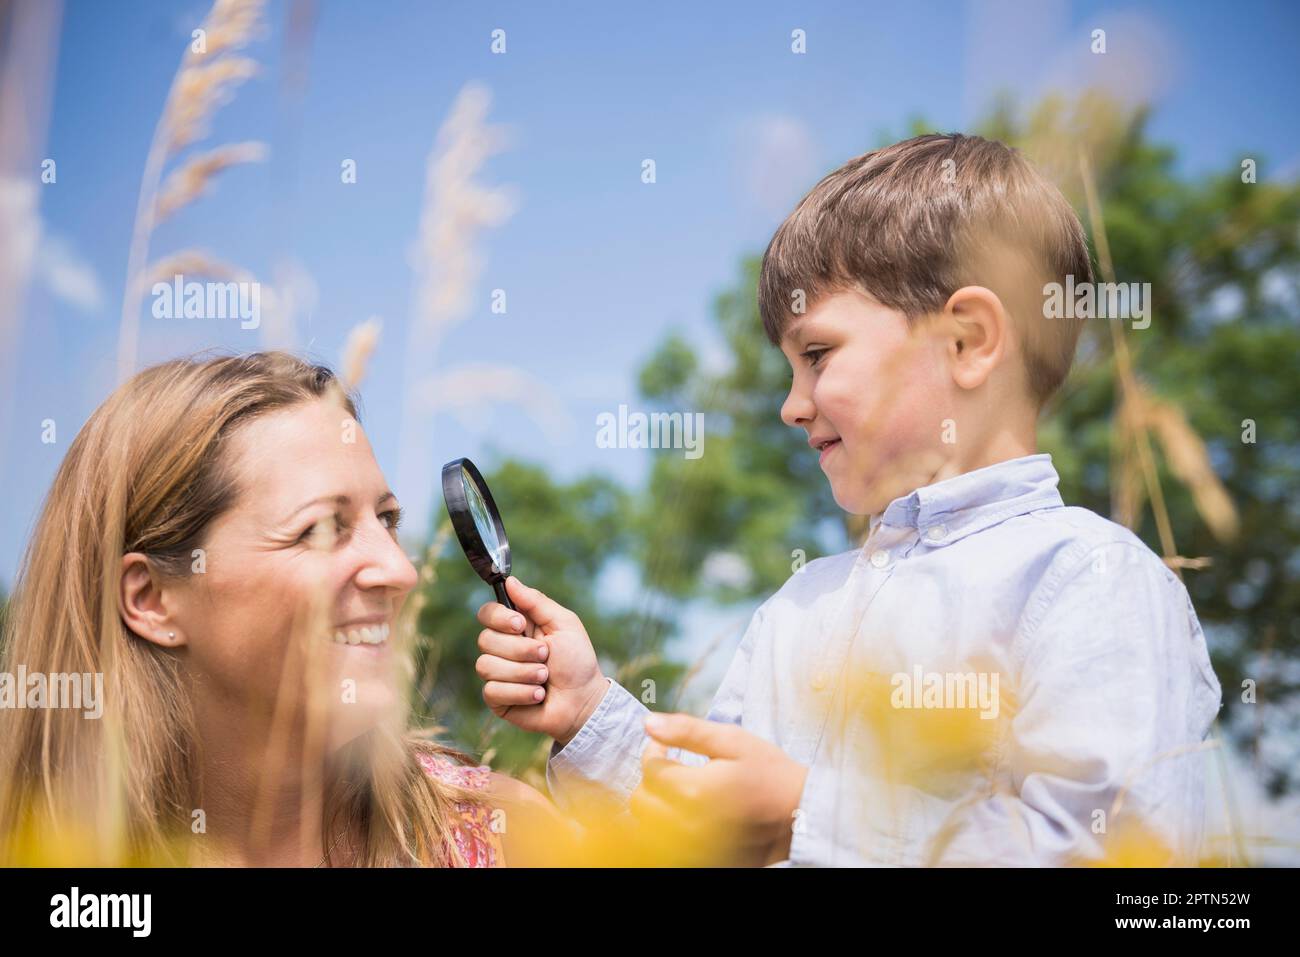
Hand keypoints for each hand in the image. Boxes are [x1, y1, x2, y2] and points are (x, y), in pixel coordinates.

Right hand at [475, 576, 607, 744]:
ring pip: (486, 666)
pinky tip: (538, 695)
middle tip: (544, 656)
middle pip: (485, 639)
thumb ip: (537, 602)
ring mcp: (497, 674)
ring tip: (545, 678)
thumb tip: (510, 581)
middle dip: (520, 650)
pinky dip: (520, 693)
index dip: (498, 618)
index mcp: (516, 627)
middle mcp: (503, 648)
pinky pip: (492, 691)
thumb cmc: (577, 661)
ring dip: (523, 673)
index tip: (520, 625)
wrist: (584, 701)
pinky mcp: (497, 699)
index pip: (487, 613)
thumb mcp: (564, 624)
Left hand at [632, 713, 808, 865]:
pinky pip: (668, 845)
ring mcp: (694, 845)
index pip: (649, 768)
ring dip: (656, 805)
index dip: (654, 751)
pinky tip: (688, 813)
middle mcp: (688, 824)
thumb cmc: (770, 773)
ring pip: (649, 826)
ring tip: (680, 792)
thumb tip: (648, 723)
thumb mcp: (733, 741)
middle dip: (652, 780)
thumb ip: (687, 731)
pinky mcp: (702, 856)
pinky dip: (669, 827)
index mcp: (693, 791)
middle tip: (673, 768)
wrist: (801, 814)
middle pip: (641, 801)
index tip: (667, 747)